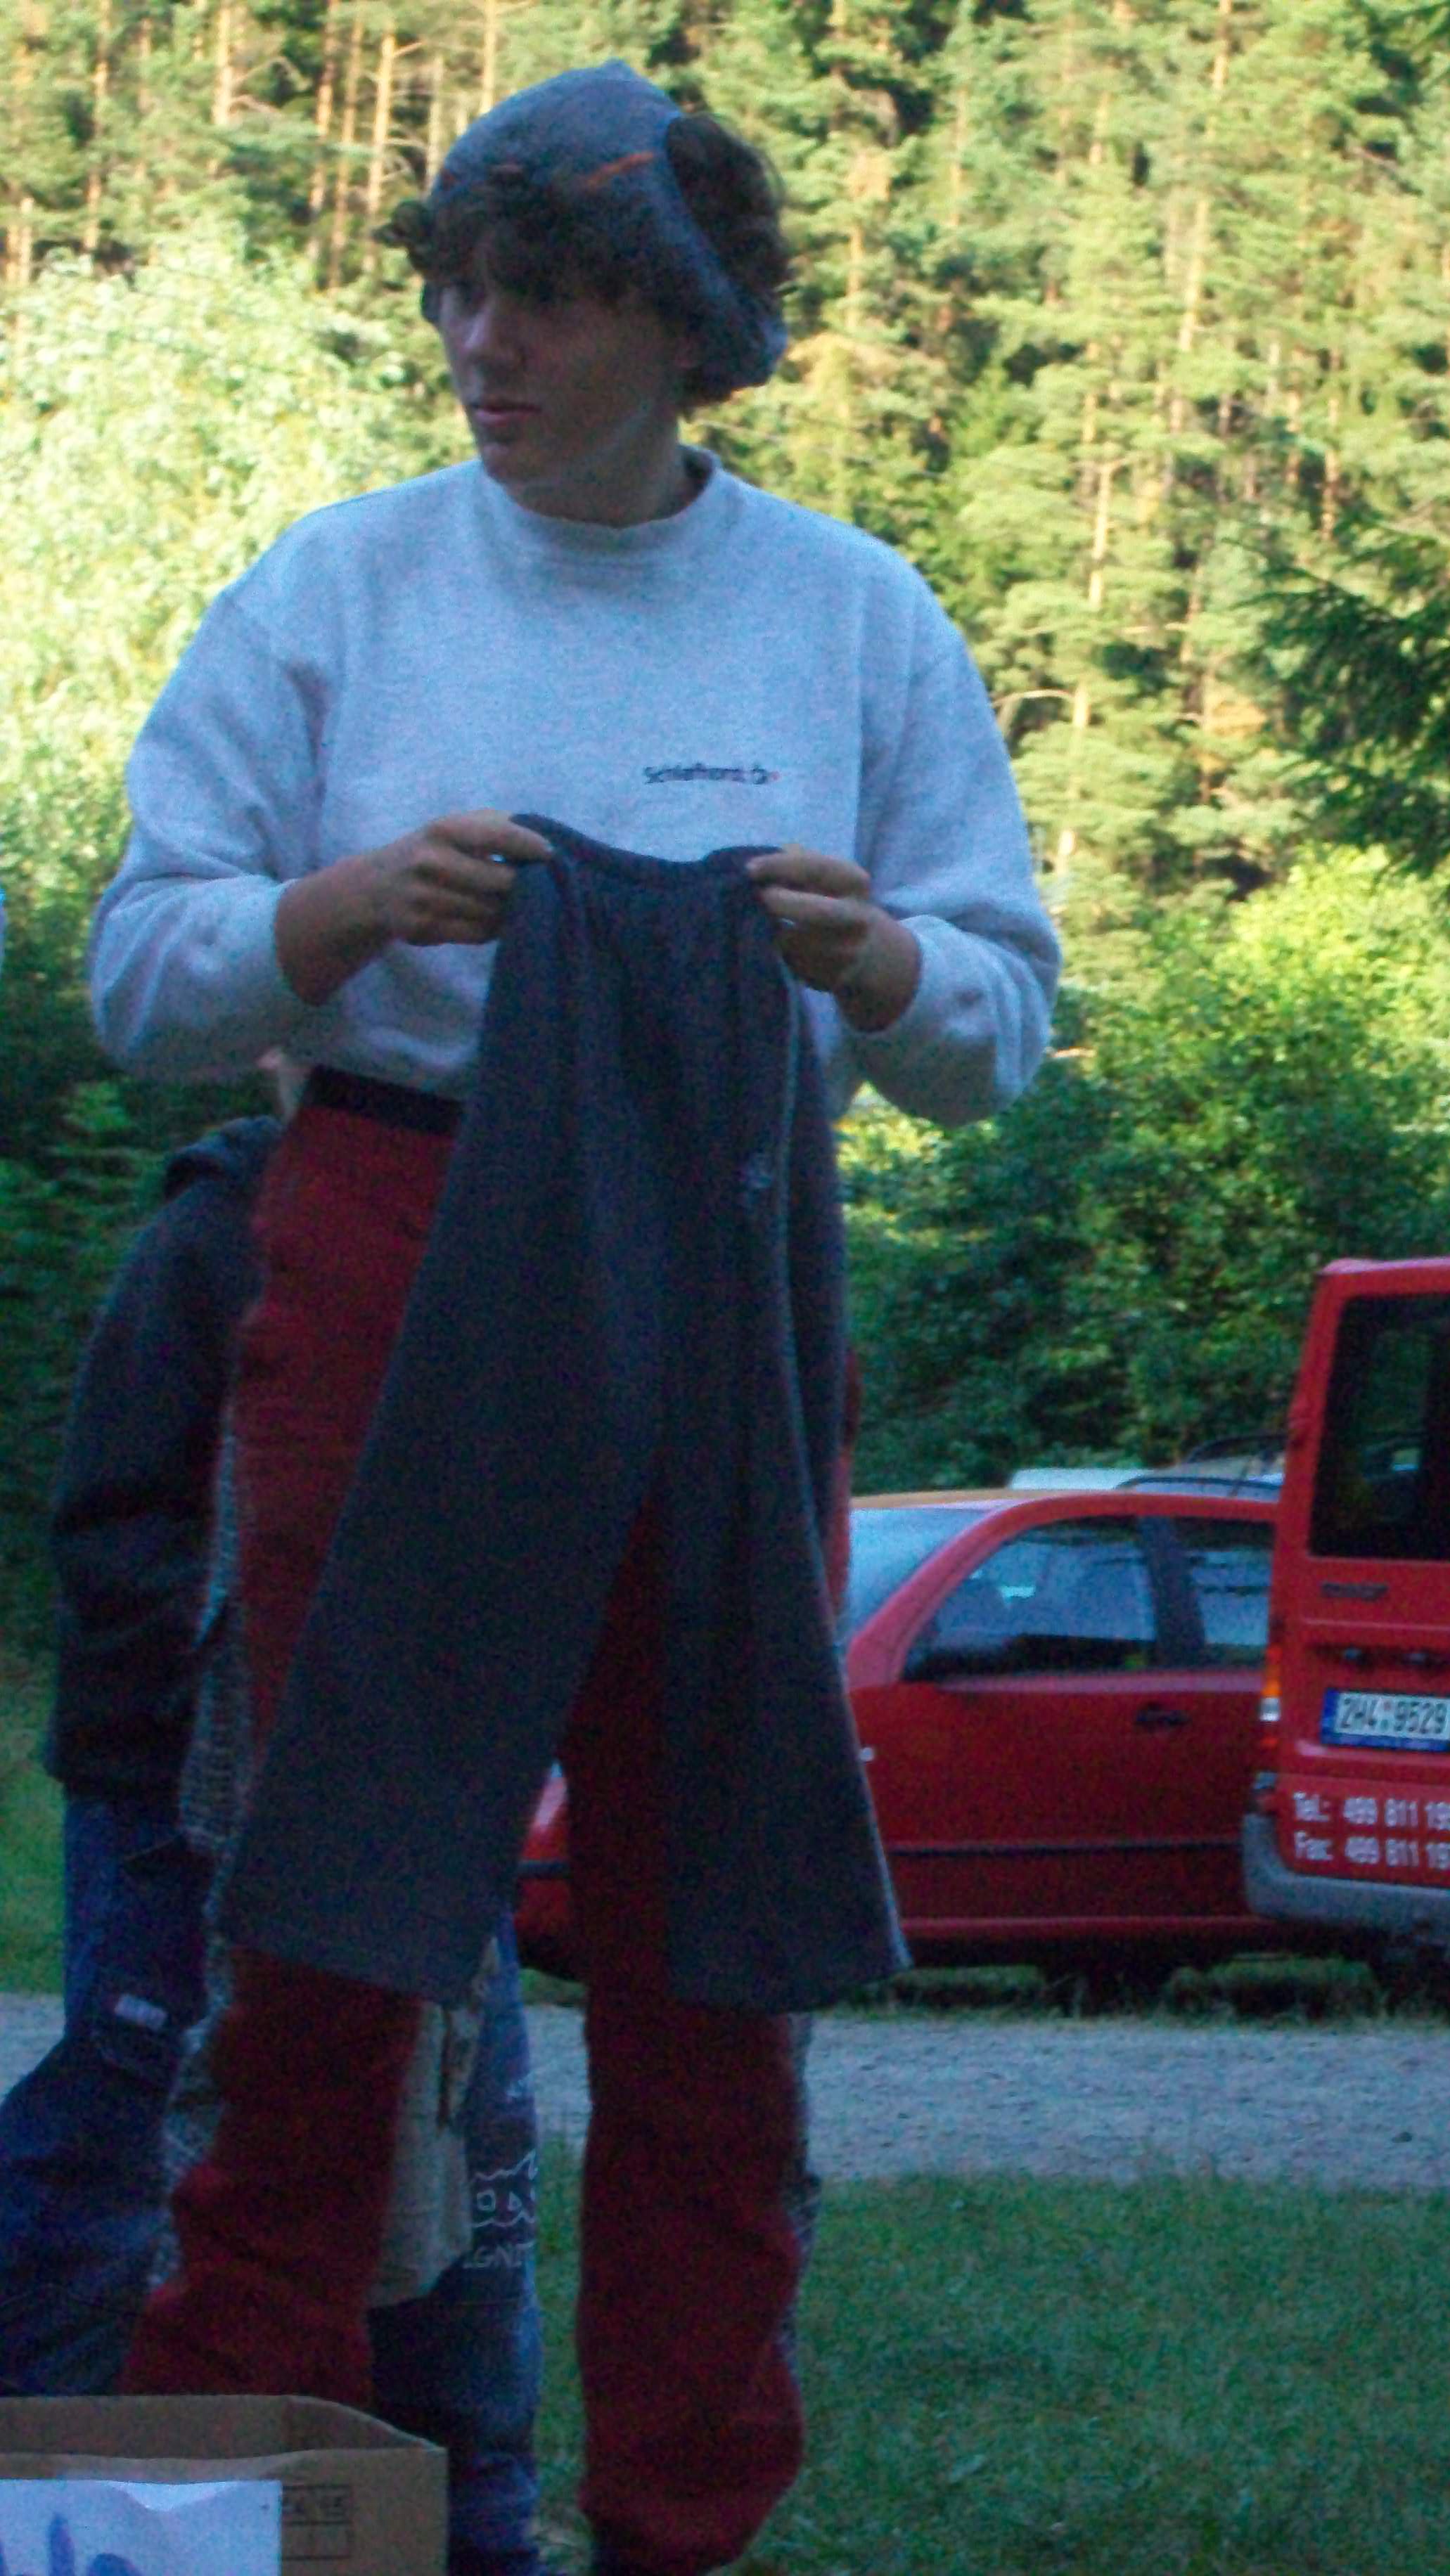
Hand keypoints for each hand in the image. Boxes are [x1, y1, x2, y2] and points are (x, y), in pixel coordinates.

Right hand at [276, 810, 551, 1004]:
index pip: (499, 835)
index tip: (552, 855)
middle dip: (525, 886)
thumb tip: (543, 839)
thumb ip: (494, 826)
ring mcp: (425, 898)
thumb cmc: (430, 852)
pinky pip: (477, 933)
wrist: (374, 888)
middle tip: (541, 887)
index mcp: (444, 829)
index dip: (530, 846)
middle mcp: (432, 862)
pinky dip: (494, 929)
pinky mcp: (423, 929)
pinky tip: (497, 921)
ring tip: (520, 905)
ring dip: (512, 911)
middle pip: (502, 881)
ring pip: (492, 912)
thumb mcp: (452, 827)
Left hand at [747, 845, 920, 1033]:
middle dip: (781, 904)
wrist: (870, 951)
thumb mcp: (825, 877)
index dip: (780, 866)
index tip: (749, 869)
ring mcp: (849, 952)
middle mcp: (858, 918)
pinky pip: (795, 966)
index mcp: (855, 883)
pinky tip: (784, 948)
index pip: (817, 868)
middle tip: (759, 899)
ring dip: (775, 934)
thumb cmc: (833, 901)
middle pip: (816, 912)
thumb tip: (759, 865)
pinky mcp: (836, 979)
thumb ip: (797, 864)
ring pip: (797, 943)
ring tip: (768, 926)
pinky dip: (782, 956)